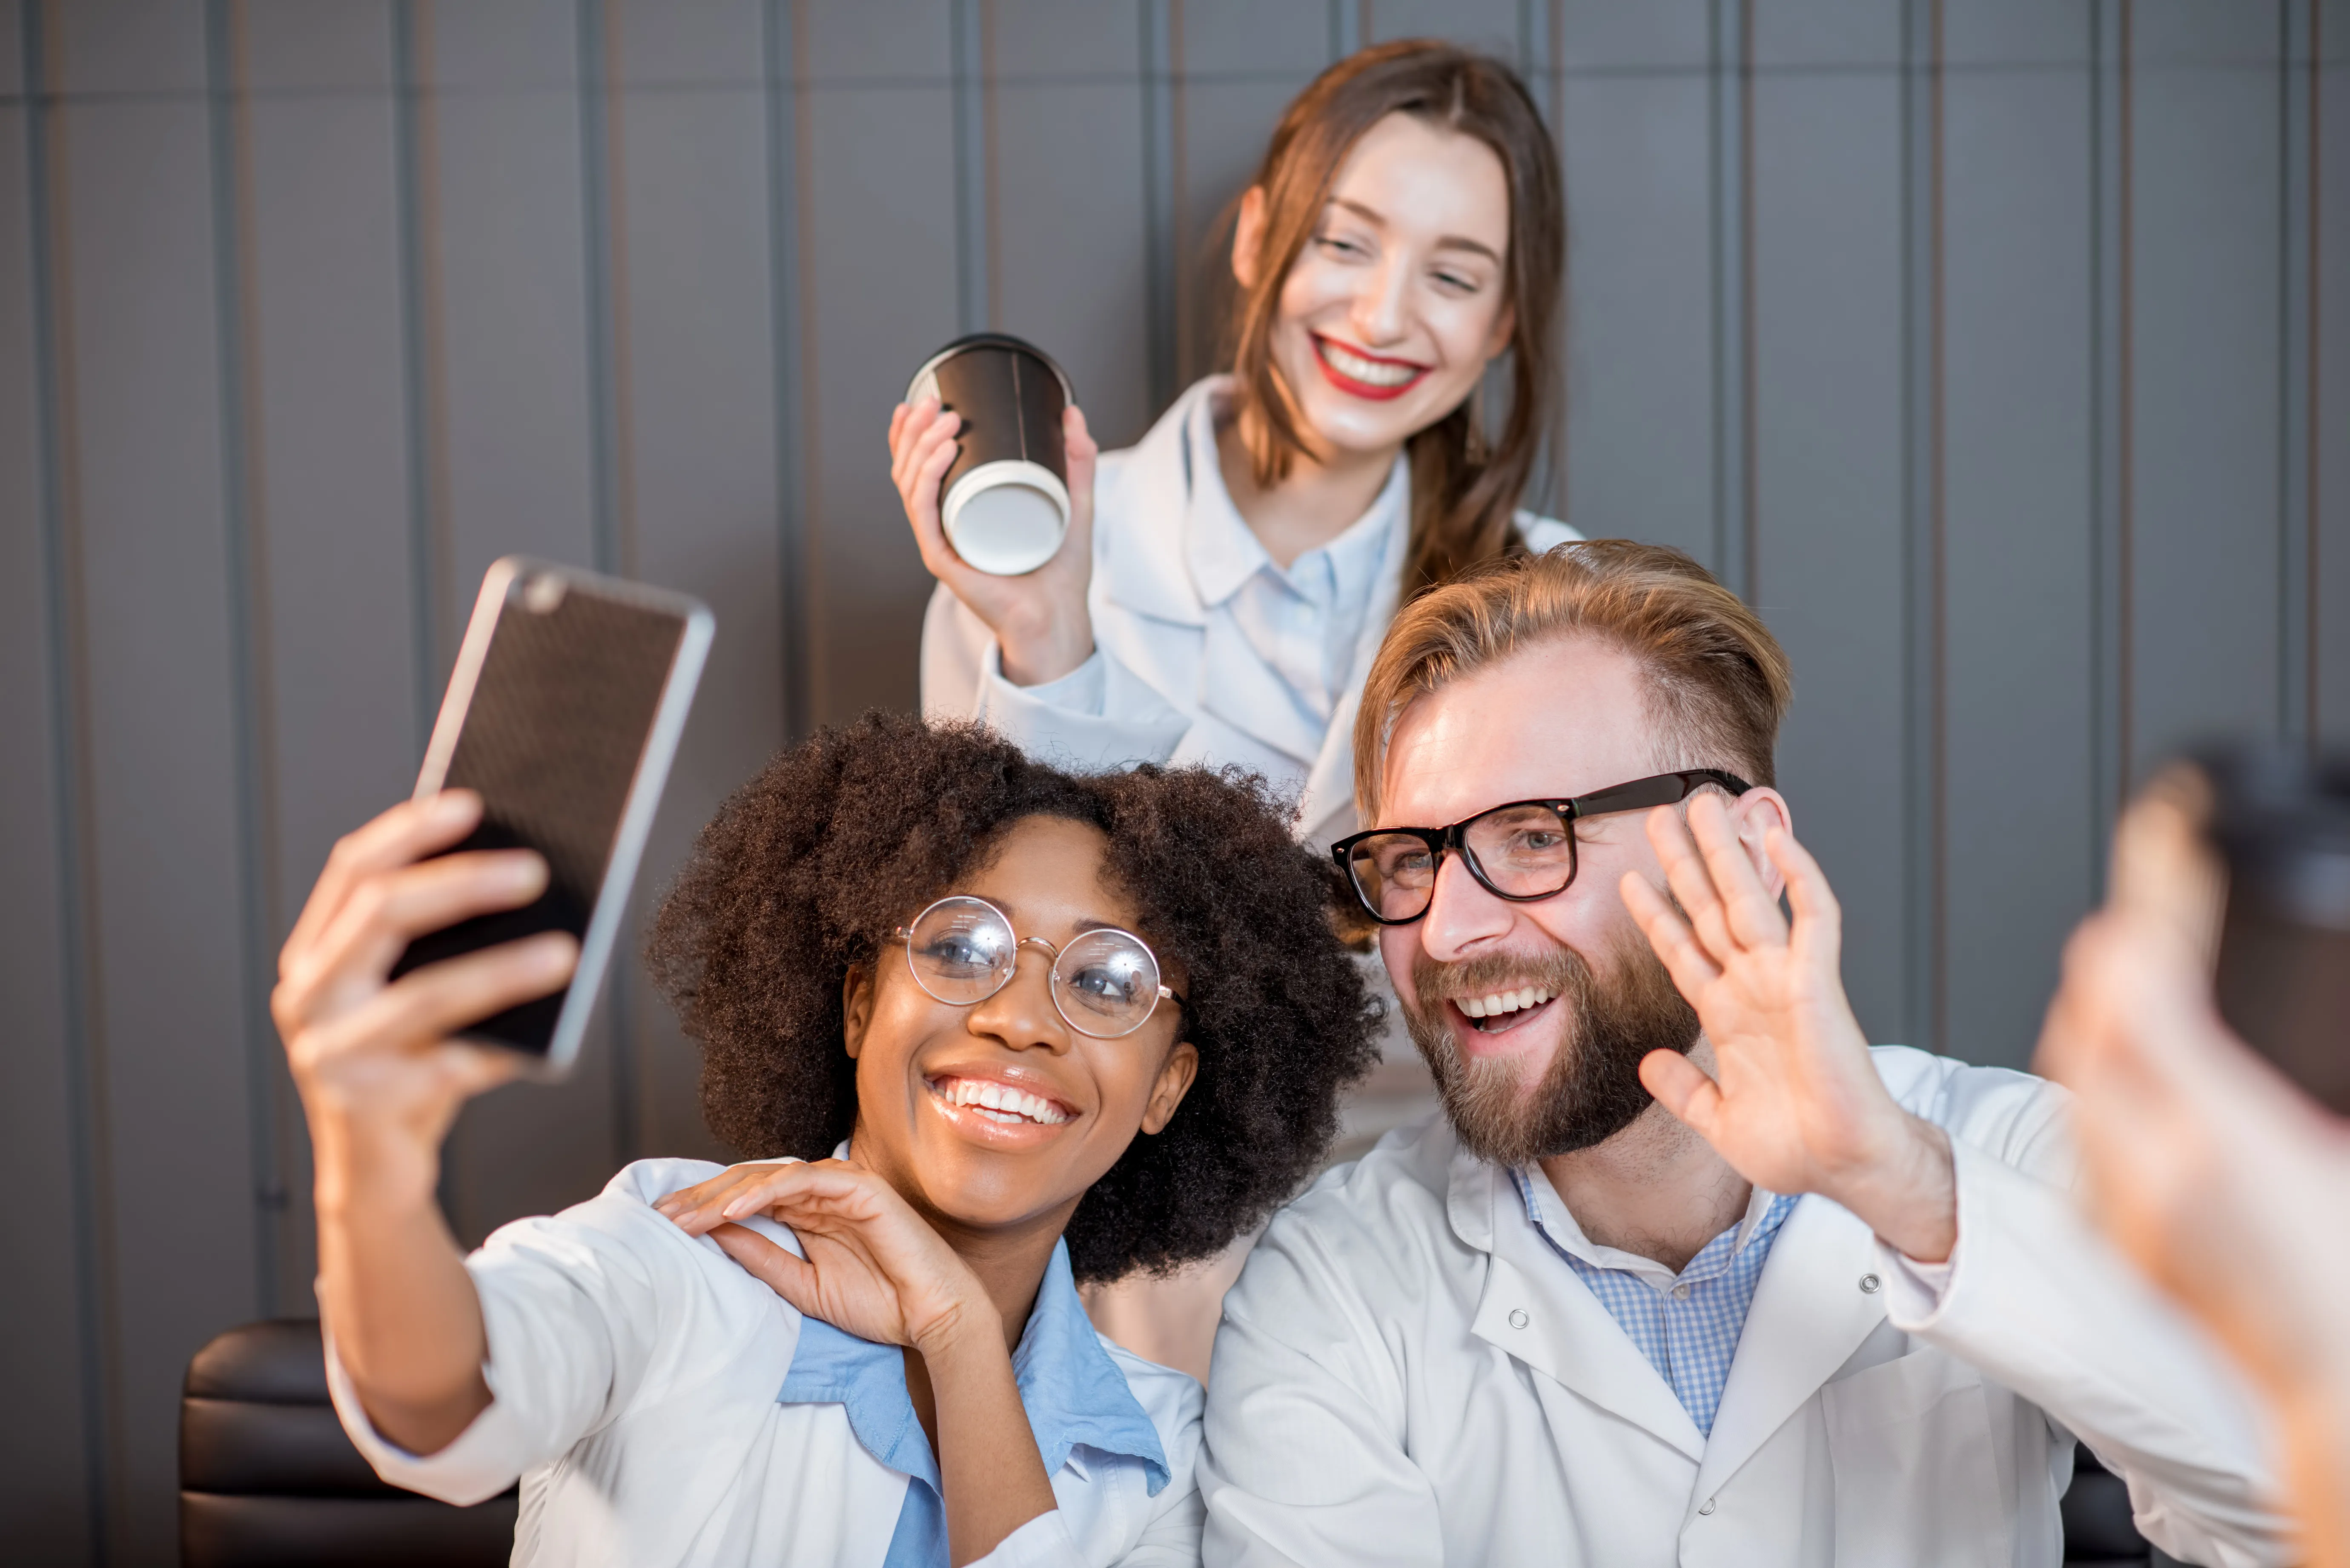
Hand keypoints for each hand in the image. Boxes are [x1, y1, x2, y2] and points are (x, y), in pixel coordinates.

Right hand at [273, 791, 577, 1202]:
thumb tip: (525, 877)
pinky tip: (548, 1039)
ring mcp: (329, 1054)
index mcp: (314, 953)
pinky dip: (503, 1051)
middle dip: (462, 883)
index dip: (410, 830)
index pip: (353, 869)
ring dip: (500, 972)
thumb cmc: (408, 1062)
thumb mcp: (407, 994)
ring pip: (423, 997)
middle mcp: (309, 996)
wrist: (376, 1171)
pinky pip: (451, 1068)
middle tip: (535, 870)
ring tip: (565, 952)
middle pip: (382, 915)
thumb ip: (435, 944)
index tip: (473, 802)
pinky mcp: (366, 1108)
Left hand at [657, 1158, 1000, 1357]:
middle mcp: (819, 1193)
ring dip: (722, 1195)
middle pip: (748, 1182)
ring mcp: (841, 1184)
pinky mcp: (860, 1186)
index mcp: (806, 1214)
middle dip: (700, 1198)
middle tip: (659, 1217)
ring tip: (684, 1218)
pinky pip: (804, 1180)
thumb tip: (715, 1236)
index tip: (660, 1228)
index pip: (745, 1199)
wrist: (932, 1317)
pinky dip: (765, 1192)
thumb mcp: (803, 1287)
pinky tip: (732, 1210)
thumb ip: (763, 1258)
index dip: (702, 1209)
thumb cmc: (879, 1303)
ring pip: (769, 1175)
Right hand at [890, 396, 1097, 685]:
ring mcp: (941, 542)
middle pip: (909, 469)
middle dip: (914, 429)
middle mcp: (944, 526)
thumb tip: (1072, 411)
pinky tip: (942, 454)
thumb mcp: (1074, 502)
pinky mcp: (945, 560)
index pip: (921, 467)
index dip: (914, 433)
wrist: (1059, 617)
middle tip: (935, 400)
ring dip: (921, 446)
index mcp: (960, 512)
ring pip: (911, 486)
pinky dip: (928, 480)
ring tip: (945, 419)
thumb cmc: (1061, 570)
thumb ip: (1076, 460)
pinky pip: (925, 514)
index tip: (927, 398)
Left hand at [1621, 793, 1956, 1260]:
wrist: (1844, 1168)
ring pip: (1750, 900)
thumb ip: (1683, 1090)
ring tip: (1704, 803)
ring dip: (1728, 851)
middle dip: (1683, 862)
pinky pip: (1813, 918)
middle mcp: (1752, 988)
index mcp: (1728, 1016)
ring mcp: (1785, 981)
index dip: (1656, 914)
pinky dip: (1800, 877)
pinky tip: (1780, 839)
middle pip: (1708, 910)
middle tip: (1658, 812)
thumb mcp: (1719, 1120)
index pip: (1682, 951)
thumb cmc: (1795, 1147)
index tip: (1628, 878)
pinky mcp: (1819, 983)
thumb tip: (1647, 1062)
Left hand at [2038, 782, 2349, 1565]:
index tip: (2146, 881)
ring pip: (2079, 1088)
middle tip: (2141, 923)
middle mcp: (2154, 1176)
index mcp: (2222, 1143)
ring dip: (2100, 1030)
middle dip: (2110, 973)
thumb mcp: (2337, 1152)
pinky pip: (2087, 1145)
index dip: (2136, 932)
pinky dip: (2102, 1096)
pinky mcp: (2123, 1246)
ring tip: (2133, 987)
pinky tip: (2135, 1081)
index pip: (2139, 1005)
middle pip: (2090, 1037)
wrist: (2345, 1388)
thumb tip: (2269, 1022)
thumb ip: (2309, 1069)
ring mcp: (2127, 1216)